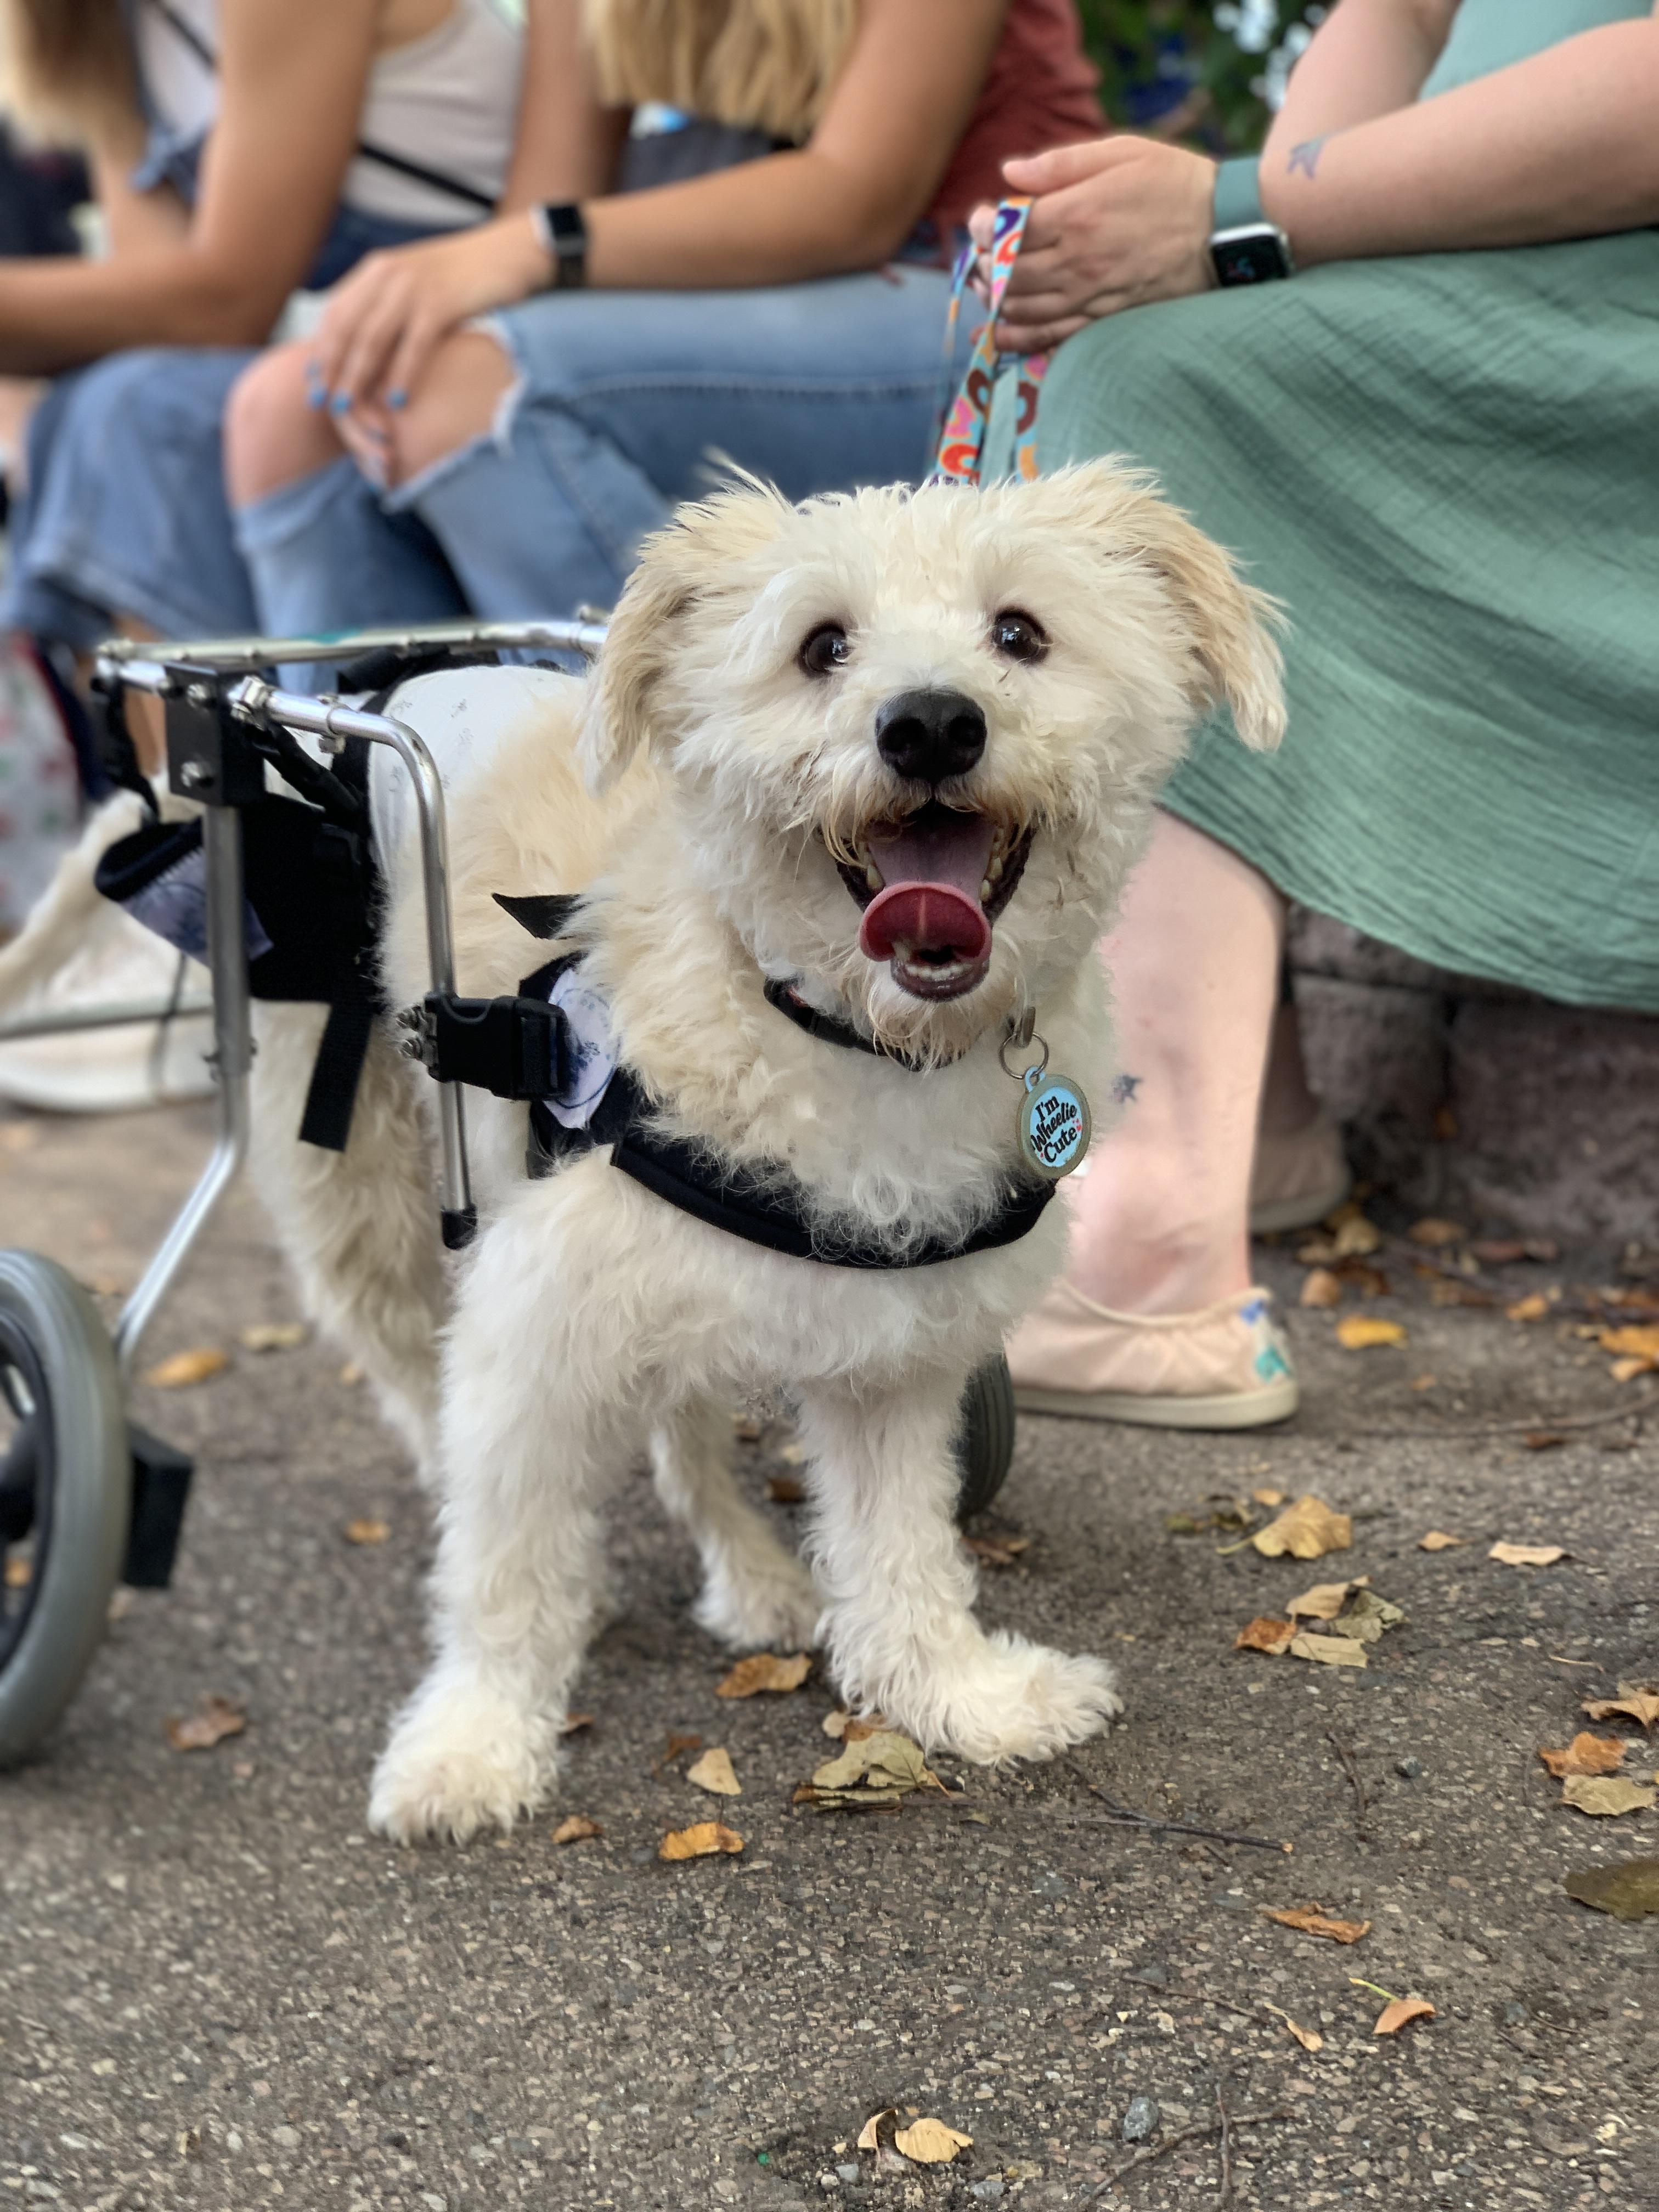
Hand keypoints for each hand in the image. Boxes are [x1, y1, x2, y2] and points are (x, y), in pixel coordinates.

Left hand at [306, 213, 552, 419]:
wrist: (511, 250)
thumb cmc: (467, 278)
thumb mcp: (418, 286)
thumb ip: (391, 308)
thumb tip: (369, 350)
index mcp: (377, 270)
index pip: (336, 312)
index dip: (322, 349)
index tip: (313, 382)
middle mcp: (387, 274)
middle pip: (346, 327)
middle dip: (330, 367)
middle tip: (318, 403)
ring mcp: (413, 286)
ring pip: (372, 337)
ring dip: (355, 376)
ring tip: (345, 408)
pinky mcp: (441, 301)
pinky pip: (413, 343)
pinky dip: (402, 374)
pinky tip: (396, 401)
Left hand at [967, 137, 1216, 353]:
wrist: (1223, 229)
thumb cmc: (1173, 183)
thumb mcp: (1121, 152)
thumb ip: (1061, 164)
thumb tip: (1008, 171)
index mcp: (1076, 214)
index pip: (1005, 230)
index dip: (982, 226)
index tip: (981, 218)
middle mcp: (1077, 261)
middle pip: (1005, 274)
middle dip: (982, 264)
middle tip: (980, 253)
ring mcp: (1090, 295)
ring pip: (1021, 309)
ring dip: (994, 299)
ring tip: (986, 284)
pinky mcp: (1104, 318)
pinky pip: (1051, 337)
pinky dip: (1019, 338)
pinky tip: (1001, 332)